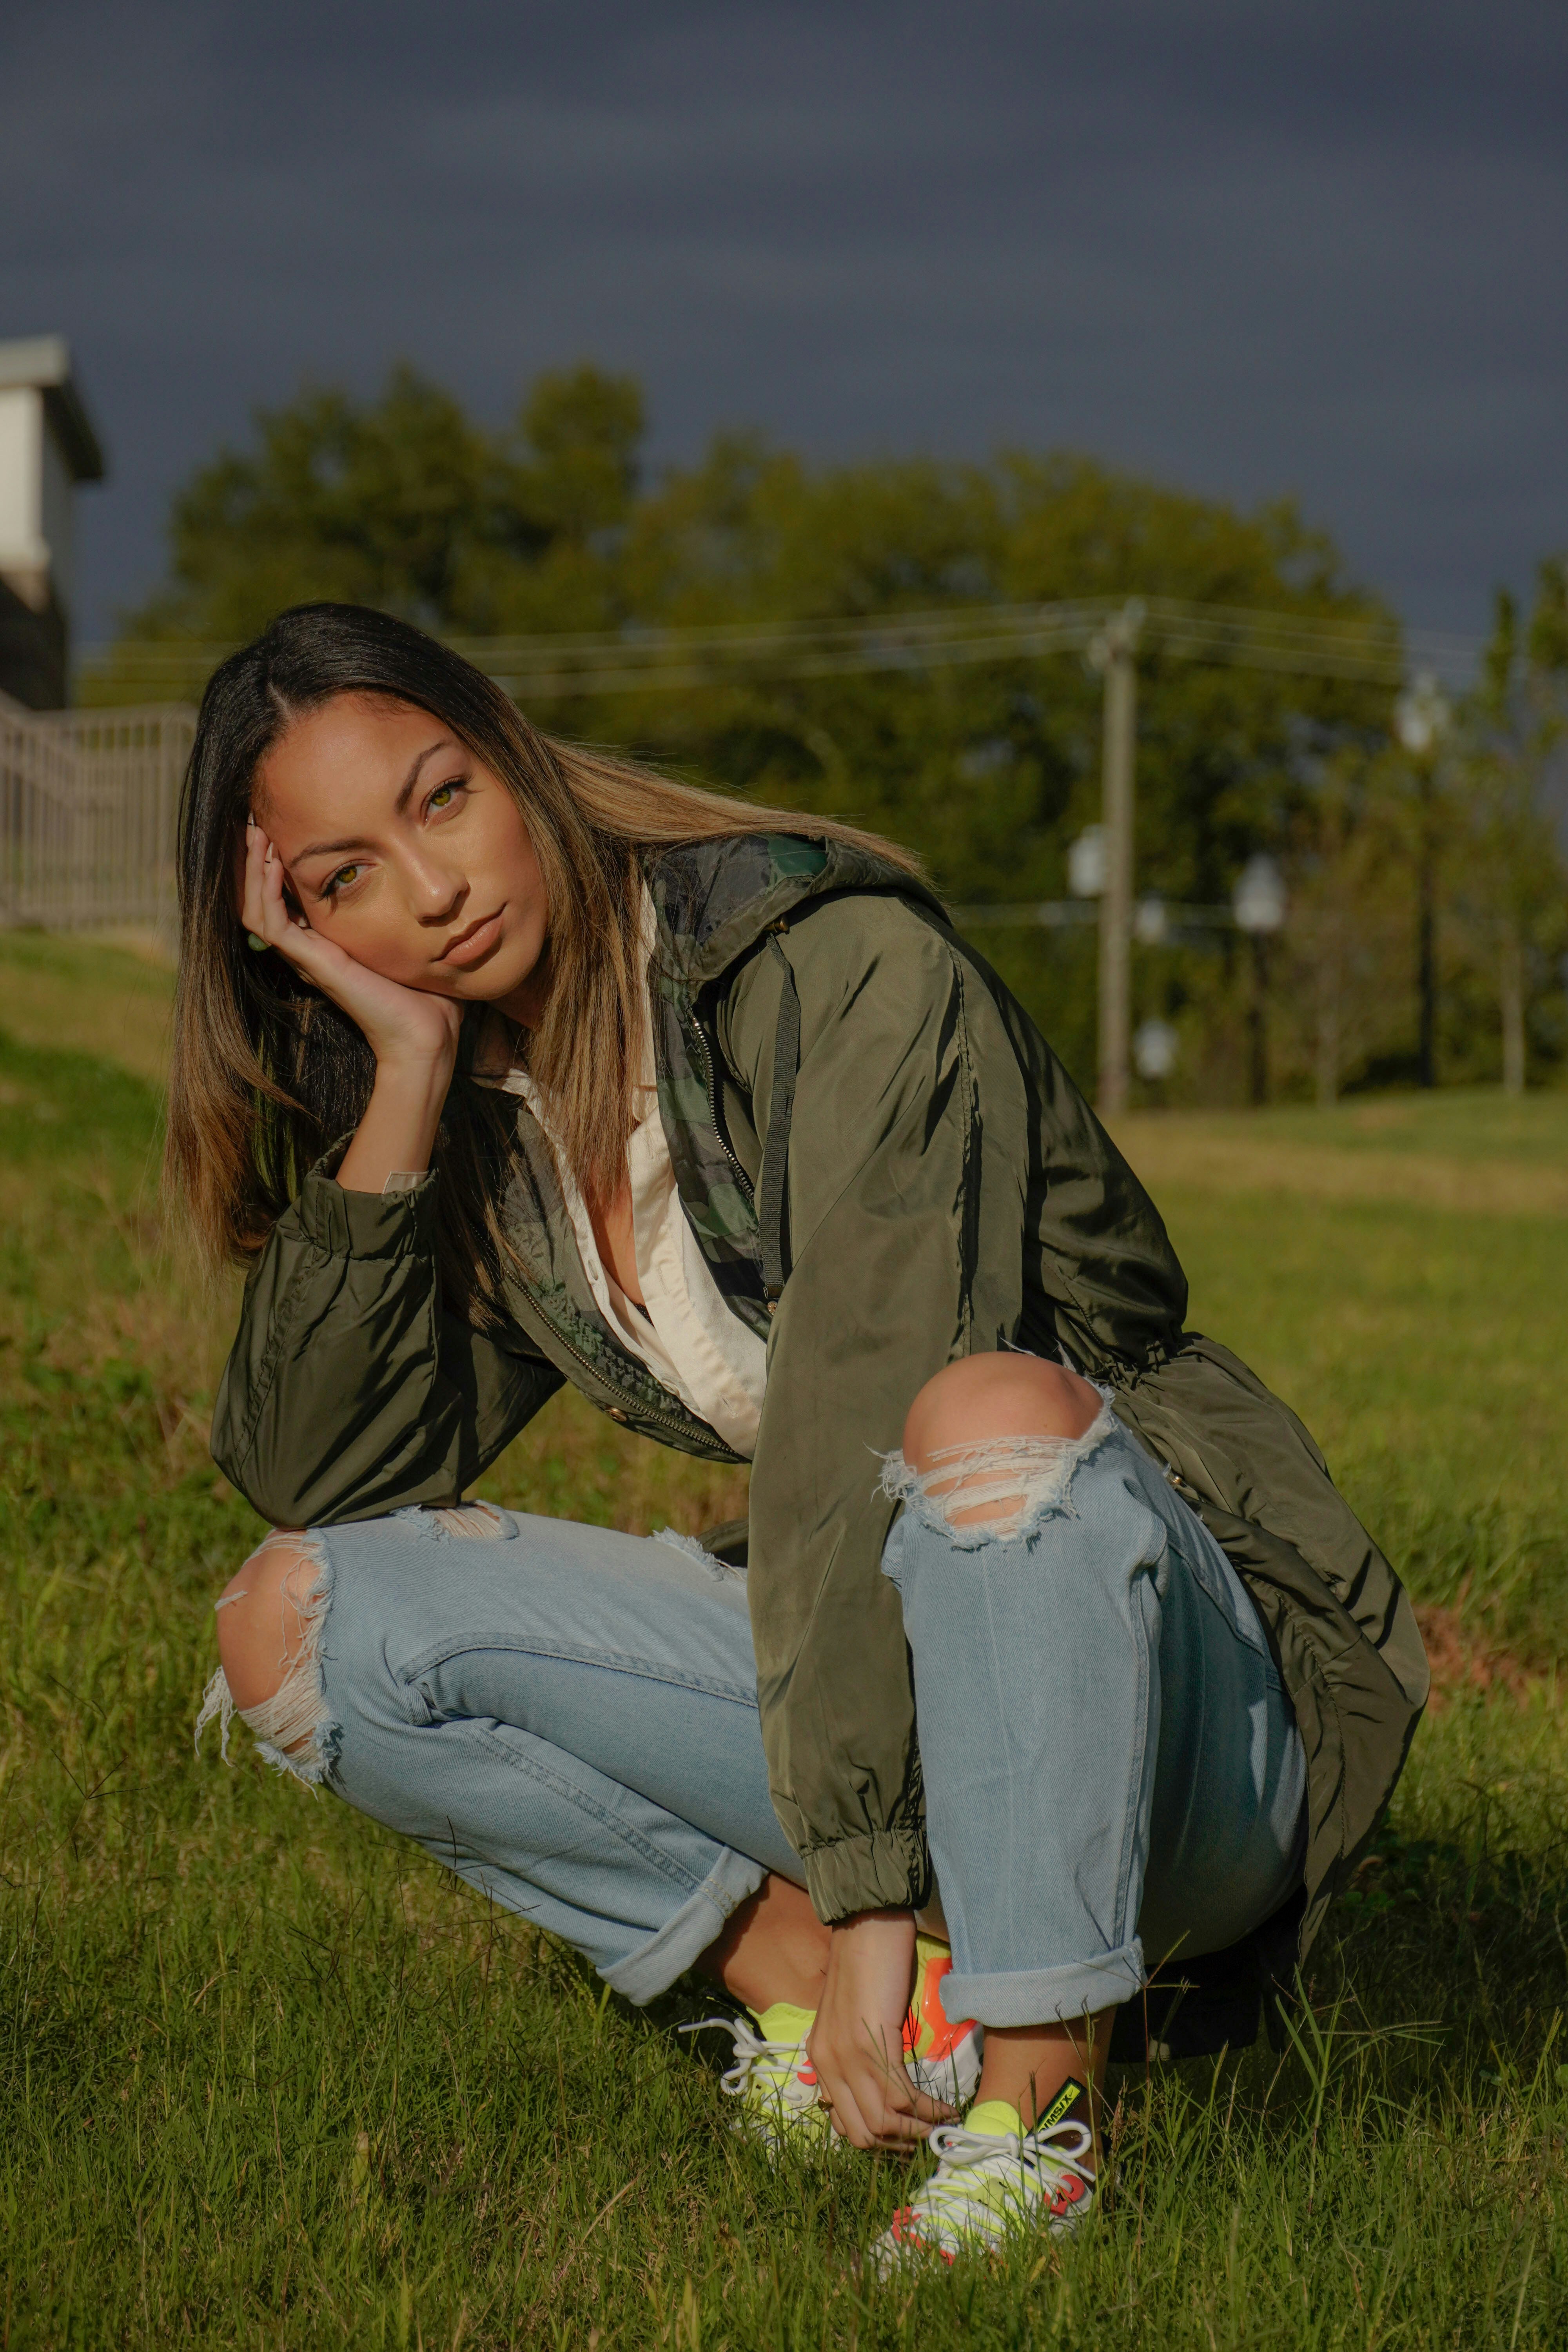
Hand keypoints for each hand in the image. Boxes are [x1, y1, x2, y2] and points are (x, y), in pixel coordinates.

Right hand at [241, 818, 460, 1074]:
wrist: (427, 1036)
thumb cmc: (427, 994)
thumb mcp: (409, 938)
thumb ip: (404, 911)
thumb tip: (428, 882)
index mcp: (327, 943)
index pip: (284, 897)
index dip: (275, 862)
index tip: (280, 826)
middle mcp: (310, 949)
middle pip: (260, 898)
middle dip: (254, 858)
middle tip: (253, 818)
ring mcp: (307, 957)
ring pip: (255, 908)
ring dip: (251, 868)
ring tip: (253, 830)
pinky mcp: (313, 964)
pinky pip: (271, 923)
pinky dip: (266, 891)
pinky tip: (271, 861)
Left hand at [806, 1911, 955, 2149]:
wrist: (866, 1922)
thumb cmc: (866, 1962)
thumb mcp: (853, 2017)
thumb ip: (857, 2051)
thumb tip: (882, 2086)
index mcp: (820, 2058)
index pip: (844, 2123)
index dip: (879, 2139)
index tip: (907, 2137)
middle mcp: (827, 2064)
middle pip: (862, 2133)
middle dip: (898, 2144)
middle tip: (926, 2138)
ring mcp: (847, 2056)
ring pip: (882, 2122)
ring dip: (916, 2132)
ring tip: (940, 2126)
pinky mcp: (872, 2044)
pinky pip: (901, 2097)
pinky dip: (927, 2110)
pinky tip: (946, 2108)